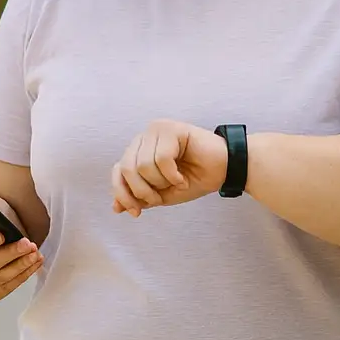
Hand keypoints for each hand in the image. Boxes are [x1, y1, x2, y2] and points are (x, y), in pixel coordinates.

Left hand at [111, 119, 228, 216]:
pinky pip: (161, 158)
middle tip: (161, 197)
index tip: (137, 212)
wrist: (224, 171)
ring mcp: (156, 130)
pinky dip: (172, 175)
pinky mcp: (171, 128)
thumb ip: (138, 197)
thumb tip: (116, 207)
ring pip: (143, 165)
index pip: (117, 171)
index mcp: (138, 151)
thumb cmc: (194, 179)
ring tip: (176, 182)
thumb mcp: (161, 194)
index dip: (123, 193)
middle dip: (143, 190)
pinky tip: (182, 177)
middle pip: (126, 168)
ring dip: (161, 182)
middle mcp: (144, 138)